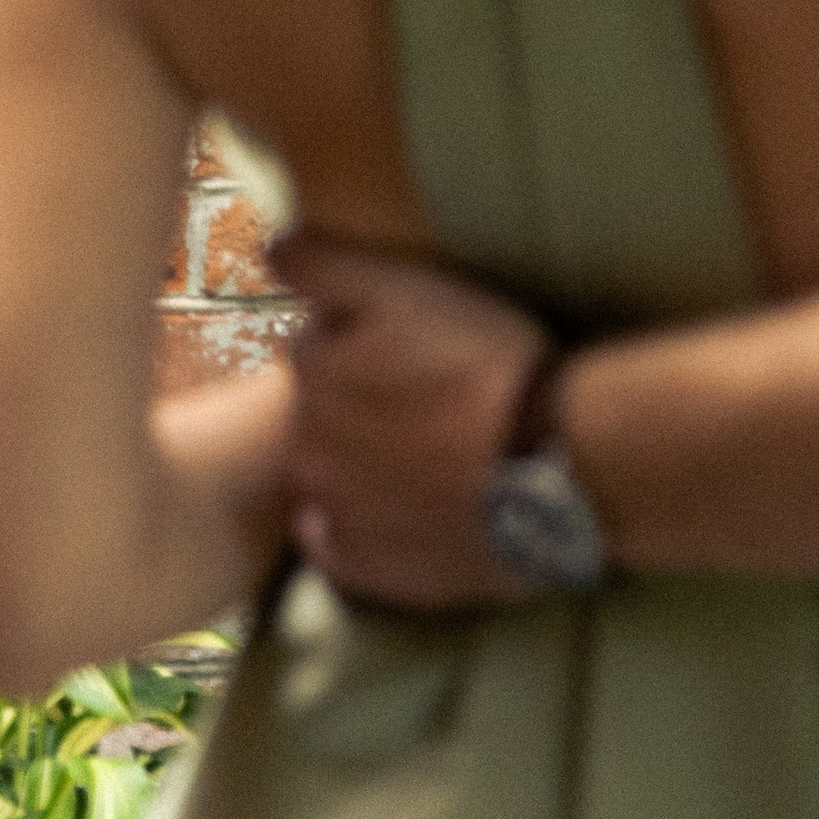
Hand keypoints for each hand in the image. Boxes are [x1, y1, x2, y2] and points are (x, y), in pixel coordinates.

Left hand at [274, 233, 552, 609]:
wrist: (550, 466)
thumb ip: (326, 267)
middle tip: (422, 396)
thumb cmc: (481, 364)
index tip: (407, 343)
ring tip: (423, 450)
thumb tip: (269, 249)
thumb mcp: (405, 288)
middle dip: (354, 399)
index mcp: (313, 373)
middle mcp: (308, 445)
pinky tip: (402, 506)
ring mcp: (337, 512)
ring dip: (356, 459)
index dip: (358, 337)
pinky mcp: (370, 568)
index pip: (314, 343)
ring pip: (327, 474)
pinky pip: (341, 544)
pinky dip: (358, 525)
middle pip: (317, 410)